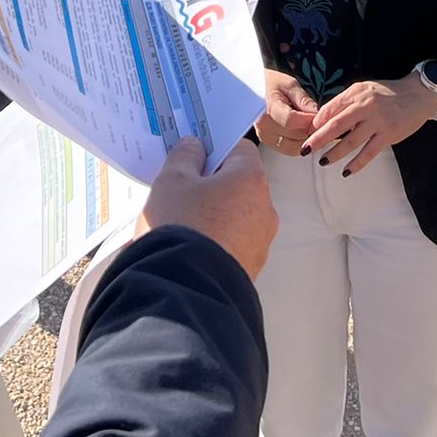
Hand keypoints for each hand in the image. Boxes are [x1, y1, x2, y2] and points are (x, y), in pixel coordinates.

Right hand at [142, 137, 276, 278]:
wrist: (184, 289)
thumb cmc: (181, 227)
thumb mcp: (171, 181)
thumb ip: (184, 156)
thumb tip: (194, 147)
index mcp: (251, 180)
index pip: (240, 149)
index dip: (215, 149)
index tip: (194, 155)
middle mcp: (264, 209)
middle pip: (239, 184)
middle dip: (212, 185)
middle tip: (183, 190)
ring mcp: (260, 242)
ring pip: (236, 216)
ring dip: (214, 215)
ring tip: (182, 223)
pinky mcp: (250, 269)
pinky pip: (233, 244)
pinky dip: (216, 241)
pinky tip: (190, 246)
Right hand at [256, 69, 318, 154]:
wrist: (256, 89)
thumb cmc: (272, 85)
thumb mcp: (290, 85)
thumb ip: (303, 100)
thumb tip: (317, 114)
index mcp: (268, 107)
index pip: (291, 120)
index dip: (309, 120)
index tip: (318, 115)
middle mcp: (263, 125)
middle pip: (296, 135)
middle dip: (310, 128)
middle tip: (317, 119)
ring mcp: (265, 136)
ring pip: (295, 147)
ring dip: (306, 138)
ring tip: (308, 124)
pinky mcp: (268, 143)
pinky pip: (290, 150)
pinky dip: (300, 143)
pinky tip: (301, 131)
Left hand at [304, 76, 436, 176]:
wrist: (418, 94)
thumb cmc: (387, 92)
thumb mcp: (364, 89)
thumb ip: (344, 102)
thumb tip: (323, 119)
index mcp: (357, 94)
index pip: (330, 109)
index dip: (316, 123)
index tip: (305, 133)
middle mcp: (366, 106)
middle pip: (337, 126)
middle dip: (318, 139)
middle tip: (305, 150)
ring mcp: (378, 121)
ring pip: (351, 142)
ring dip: (335, 153)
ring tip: (322, 161)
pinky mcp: (389, 135)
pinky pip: (369, 153)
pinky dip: (357, 164)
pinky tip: (346, 171)